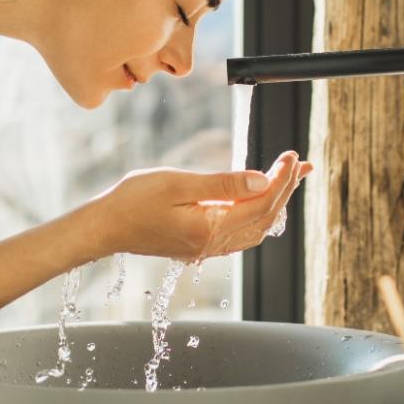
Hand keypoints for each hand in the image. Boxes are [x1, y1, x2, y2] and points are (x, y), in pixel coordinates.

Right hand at [92, 151, 311, 261]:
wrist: (105, 226)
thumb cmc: (133, 201)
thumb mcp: (177, 184)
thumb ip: (222, 184)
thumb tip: (261, 181)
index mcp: (210, 229)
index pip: (261, 204)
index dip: (281, 179)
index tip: (291, 155)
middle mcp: (212, 244)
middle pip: (265, 218)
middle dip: (285, 189)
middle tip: (298, 164)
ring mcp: (206, 248)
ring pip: (256, 229)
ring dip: (276, 204)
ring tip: (288, 180)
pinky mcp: (198, 245)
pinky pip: (240, 234)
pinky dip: (258, 215)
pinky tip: (258, 201)